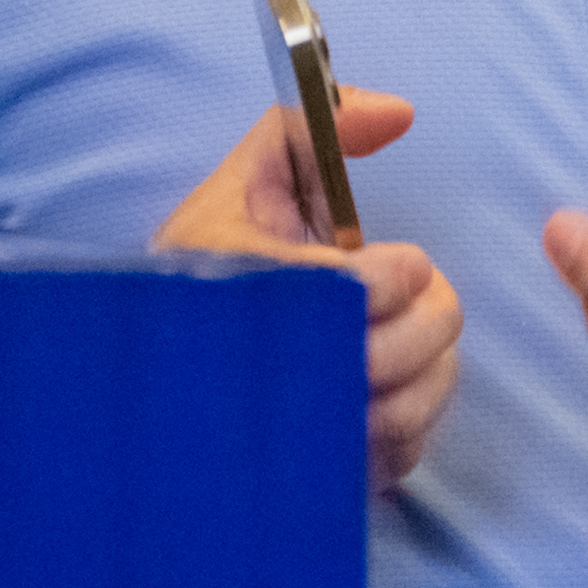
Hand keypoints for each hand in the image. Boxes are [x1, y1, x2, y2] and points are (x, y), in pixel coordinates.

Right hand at [156, 85, 461, 495]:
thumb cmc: (214, 264)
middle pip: (388, 357)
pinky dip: (415, 420)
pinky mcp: (314, 475)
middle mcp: (258, 370)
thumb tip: (399, 112)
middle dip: (427, 318)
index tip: (399, 264)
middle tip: (419, 298)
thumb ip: (317, 129)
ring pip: (401, 415)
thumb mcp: (251, 178)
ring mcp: (288, 433)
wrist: (156, 370)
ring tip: (412, 340)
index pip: (348, 291)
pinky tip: (391, 390)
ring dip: (430, 370)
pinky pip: (397, 457)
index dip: (392, 276)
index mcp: (239, 284)